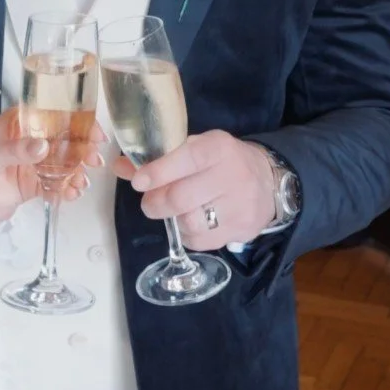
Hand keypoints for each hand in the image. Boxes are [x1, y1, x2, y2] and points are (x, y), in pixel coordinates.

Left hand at [114, 131, 276, 249]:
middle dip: (156, 203)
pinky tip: (191, 223)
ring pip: (190, 223)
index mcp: (218, 148)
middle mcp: (233, 175)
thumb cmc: (222, 162)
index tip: (138, 182)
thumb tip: (120, 167)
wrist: (269, 182)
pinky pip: (202, 241)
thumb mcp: (196, 149)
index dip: (158, 172)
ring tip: (173, 213)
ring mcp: (240, 205)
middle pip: (182, 197)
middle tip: (150, 203)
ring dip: (173, 220)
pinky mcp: (242, 230)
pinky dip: (188, 235)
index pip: (186, 158)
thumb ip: (159, 159)